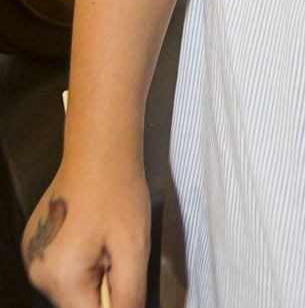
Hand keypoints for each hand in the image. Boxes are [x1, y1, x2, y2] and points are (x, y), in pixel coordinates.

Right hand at [22, 162, 149, 306]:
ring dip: (93, 275)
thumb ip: (129, 294)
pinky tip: (92, 233)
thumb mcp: (134, 247)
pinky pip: (62, 270)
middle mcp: (39, 271)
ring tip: (105, 239)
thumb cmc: (117, 188)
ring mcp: (33, 257)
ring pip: (71, 289)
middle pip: (79, 305)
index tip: (123, 282)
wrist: (99, 150)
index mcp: (61, 275)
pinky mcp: (36, 246)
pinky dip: (81, 261)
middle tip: (116, 254)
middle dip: (103, 289)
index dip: (114, 306)